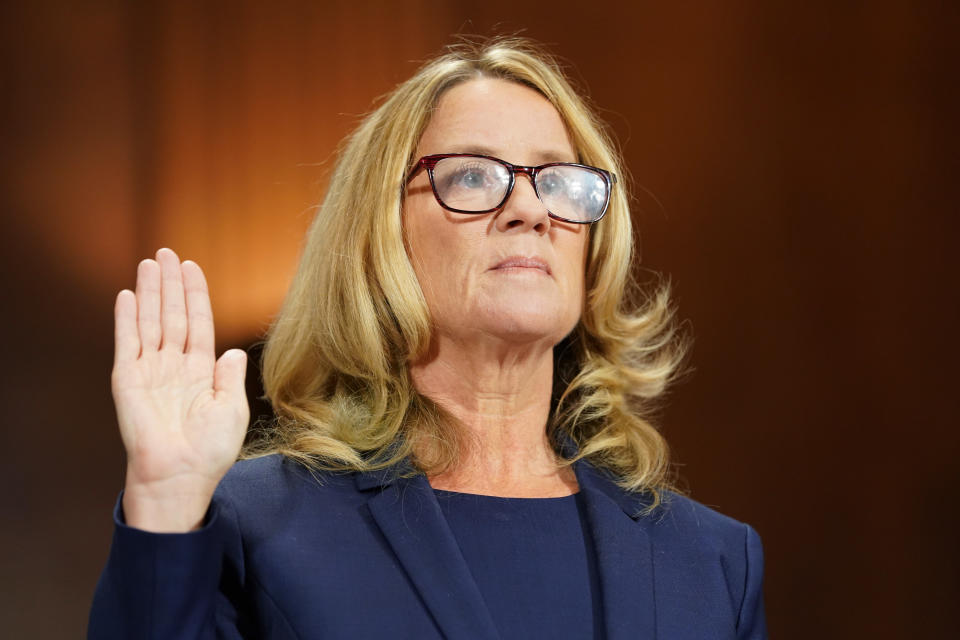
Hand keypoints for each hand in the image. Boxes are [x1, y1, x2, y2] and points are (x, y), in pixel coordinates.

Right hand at [113, 248, 248, 531]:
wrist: (181, 475)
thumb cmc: (209, 450)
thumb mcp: (231, 409)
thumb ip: (230, 376)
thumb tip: (233, 351)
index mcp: (201, 371)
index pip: (198, 323)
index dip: (196, 296)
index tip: (193, 268)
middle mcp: (174, 366)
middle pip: (172, 315)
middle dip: (171, 284)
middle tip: (168, 253)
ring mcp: (150, 371)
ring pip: (150, 321)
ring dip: (150, 292)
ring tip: (150, 263)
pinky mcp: (128, 380)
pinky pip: (127, 342)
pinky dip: (126, 318)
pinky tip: (127, 294)